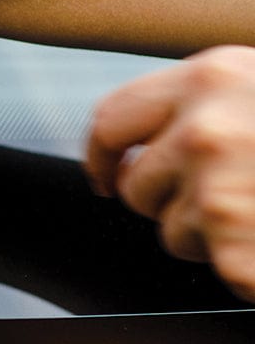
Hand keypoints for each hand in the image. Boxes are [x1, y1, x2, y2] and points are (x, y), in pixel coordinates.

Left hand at [85, 46, 254, 299]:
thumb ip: (207, 102)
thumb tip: (142, 139)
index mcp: (211, 76)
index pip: (112, 119)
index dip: (102, 155)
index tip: (105, 175)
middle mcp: (205, 127)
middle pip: (134, 185)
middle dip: (165, 203)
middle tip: (225, 199)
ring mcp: (218, 187)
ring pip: (173, 233)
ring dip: (210, 236)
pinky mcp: (233, 240)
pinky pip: (217, 267)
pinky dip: (245, 267)